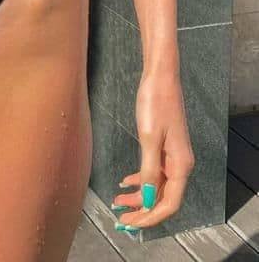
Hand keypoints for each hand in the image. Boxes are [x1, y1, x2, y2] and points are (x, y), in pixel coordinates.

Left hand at [110, 70, 194, 230]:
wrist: (160, 76)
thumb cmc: (155, 103)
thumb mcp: (149, 138)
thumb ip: (148, 170)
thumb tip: (146, 199)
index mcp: (181, 165)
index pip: (169, 203)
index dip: (151, 216)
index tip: (131, 222)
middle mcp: (180, 164)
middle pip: (163, 198)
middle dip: (143, 210)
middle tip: (121, 218)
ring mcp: (172, 156)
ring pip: (156, 186)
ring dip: (139, 196)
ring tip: (118, 202)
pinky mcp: (164, 146)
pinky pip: (154, 172)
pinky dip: (140, 180)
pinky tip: (125, 182)